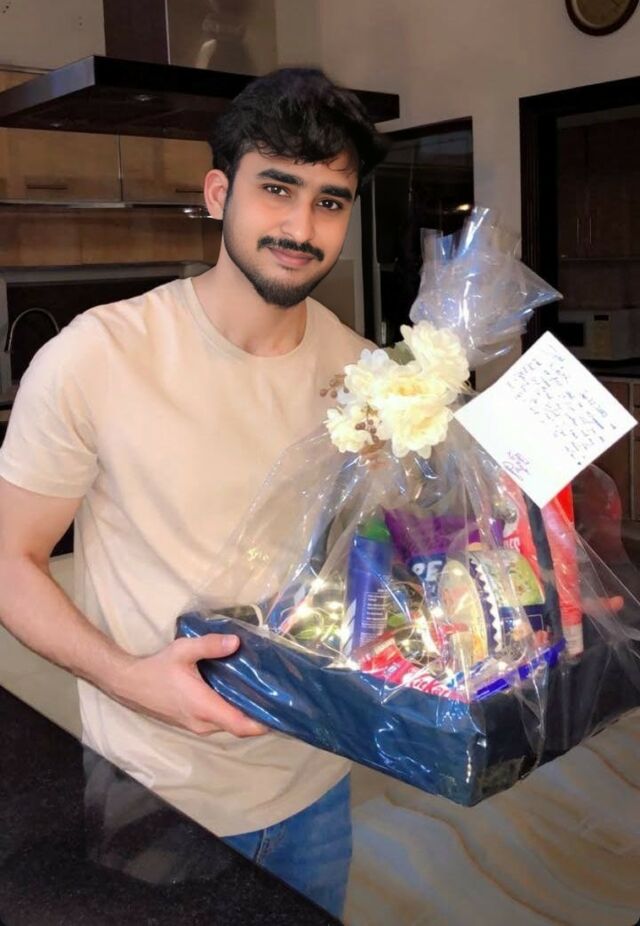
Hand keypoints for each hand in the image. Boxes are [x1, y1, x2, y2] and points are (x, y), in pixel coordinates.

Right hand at [111, 633, 268, 737]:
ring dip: (245, 714)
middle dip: (259, 715)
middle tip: (278, 696)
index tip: (282, 712)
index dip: (263, 723)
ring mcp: (196, 725)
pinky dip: (232, 712)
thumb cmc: (157, 668)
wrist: (129, 684)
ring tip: (263, 693)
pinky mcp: (192, 722)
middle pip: (238, 726)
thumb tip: (237, 642)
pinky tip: (239, 694)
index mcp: (204, 707)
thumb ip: (210, 645)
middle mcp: (203, 723)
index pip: (240, 725)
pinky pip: (218, 722)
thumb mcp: (183, 650)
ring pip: (228, 724)